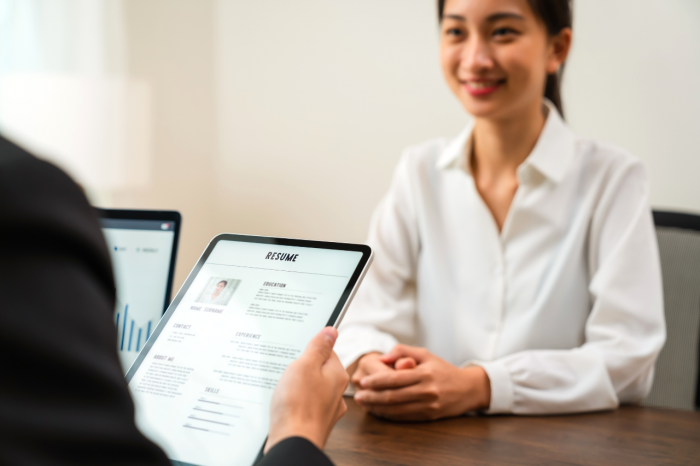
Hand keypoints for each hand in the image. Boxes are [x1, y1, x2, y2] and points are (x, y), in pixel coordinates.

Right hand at [266, 327, 348, 452]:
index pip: (327, 351)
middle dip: (301, 370)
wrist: (292, 444)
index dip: (310, 350)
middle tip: (287, 374)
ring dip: (296, 388)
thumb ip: (318, 347)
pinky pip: (304, 405)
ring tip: (283, 392)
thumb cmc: (298, 406)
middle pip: (318, 370)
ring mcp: (326, 409)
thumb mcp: (305, 365)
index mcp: (338, 375)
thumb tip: (331, 331)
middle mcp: (336, 393)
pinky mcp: (313, 422)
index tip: (297, 352)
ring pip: (310, 389)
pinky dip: (294, 404)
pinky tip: (283, 407)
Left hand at [353, 344, 490, 420]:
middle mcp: (426, 391)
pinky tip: (379, 410)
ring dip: (378, 408)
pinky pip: (404, 417)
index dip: (377, 381)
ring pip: (396, 409)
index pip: (395, 379)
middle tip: (359, 396)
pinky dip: (389, 414)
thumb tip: (383, 357)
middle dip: (372, 397)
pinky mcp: (428, 416)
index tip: (364, 381)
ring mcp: (428, 406)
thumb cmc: (443, 369)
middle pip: (393, 396)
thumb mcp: (425, 354)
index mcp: (424, 374)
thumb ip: (403, 351)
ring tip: (365, 404)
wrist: (468, 389)